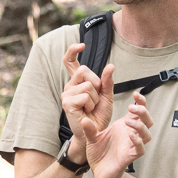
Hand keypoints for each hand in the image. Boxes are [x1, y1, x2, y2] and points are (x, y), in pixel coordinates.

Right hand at [60, 43, 114, 163]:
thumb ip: (107, 81)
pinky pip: (85, 95)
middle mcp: (69, 85)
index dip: (73, 50)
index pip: (69, 61)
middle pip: (84, 70)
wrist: (95, 132)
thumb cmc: (99, 114)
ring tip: (91, 107)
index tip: (81, 45)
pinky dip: (91, 104)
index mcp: (77, 81)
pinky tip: (87, 111)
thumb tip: (110, 66)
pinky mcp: (67, 103)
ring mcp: (66, 94)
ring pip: (88, 85)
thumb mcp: (106, 95)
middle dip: (96, 83)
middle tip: (96, 97)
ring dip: (95, 97)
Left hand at [80, 92, 152, 177]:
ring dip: (140, 126)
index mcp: (123, 126)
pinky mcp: (130, 157)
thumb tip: (84, 119)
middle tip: (132, 107)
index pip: (138, 112)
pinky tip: (131, 135)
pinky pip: (140, 149)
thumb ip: (89, 129)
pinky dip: (138, 142)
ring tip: (129, 121)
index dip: (141, 102)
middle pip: (147, 121)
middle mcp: (130, 134)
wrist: (98, 172)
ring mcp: (132, 146)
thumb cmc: (99, 153)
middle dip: (143, 112)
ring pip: (147, 135)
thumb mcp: (91, 137)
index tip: (136, 94)